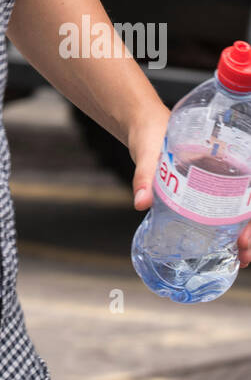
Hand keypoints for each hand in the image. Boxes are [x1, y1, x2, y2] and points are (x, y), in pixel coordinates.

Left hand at [128, 106, 250, 268]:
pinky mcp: (200, 189)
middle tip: (243, 252)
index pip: (248, 185)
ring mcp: (214, 180)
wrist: (141, 123)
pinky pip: (220, 209)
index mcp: (221, 154)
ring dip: (243, 232)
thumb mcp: (149, 151)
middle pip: (247, 202)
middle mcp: (223, 168)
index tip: (246, 234)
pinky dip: (226, 228)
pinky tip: (226, 245)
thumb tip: (141, 203)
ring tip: (239, 256)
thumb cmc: (151, 129)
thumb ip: (144, 175)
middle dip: (250, 229)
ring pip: (238, 209)